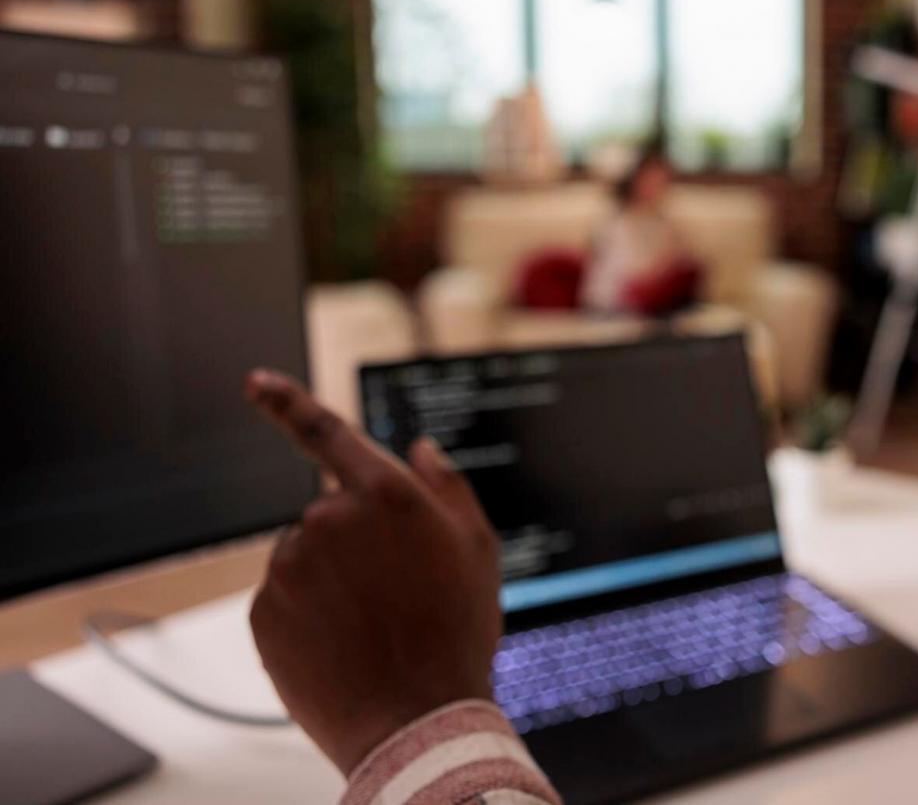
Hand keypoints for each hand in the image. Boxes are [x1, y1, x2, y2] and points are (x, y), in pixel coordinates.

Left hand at [244, 370, 502, 773]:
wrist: (414, 718)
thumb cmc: (455, 632)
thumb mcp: (477, 549)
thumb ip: (447, 485)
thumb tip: (420, 448)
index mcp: (385, 493)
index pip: (327, 432)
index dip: (286, 401)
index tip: (255, 382)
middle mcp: (329, 517)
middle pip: (331, 512)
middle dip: (355, 541)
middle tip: (396, 590)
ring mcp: (290, 564)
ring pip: (306, 556)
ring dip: (331, 578)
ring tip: (373, 623)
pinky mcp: (263, 609)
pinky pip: (284, 598)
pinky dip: (308, 614)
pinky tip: (343, 642)